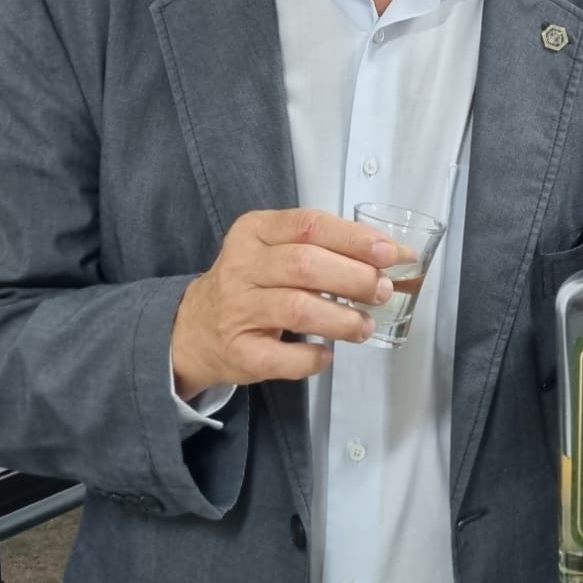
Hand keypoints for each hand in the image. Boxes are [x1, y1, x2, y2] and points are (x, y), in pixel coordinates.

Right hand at [171, 208, 404, 399]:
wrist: (192, 331)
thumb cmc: (251, 284)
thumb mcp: (274, 250)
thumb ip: (324, 248)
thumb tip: (388, 256)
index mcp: (255, 231)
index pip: (310, 225)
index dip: (355, 238)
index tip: (390, 253)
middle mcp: (241, 266)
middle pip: (306, 265)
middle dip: (354, 277)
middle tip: (382, 291)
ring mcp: (237, 309)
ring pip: (298, 309)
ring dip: (341, 319)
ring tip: (364, 326)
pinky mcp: (238, 352)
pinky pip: (282, 357)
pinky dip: (311, 357)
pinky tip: (326, 354)